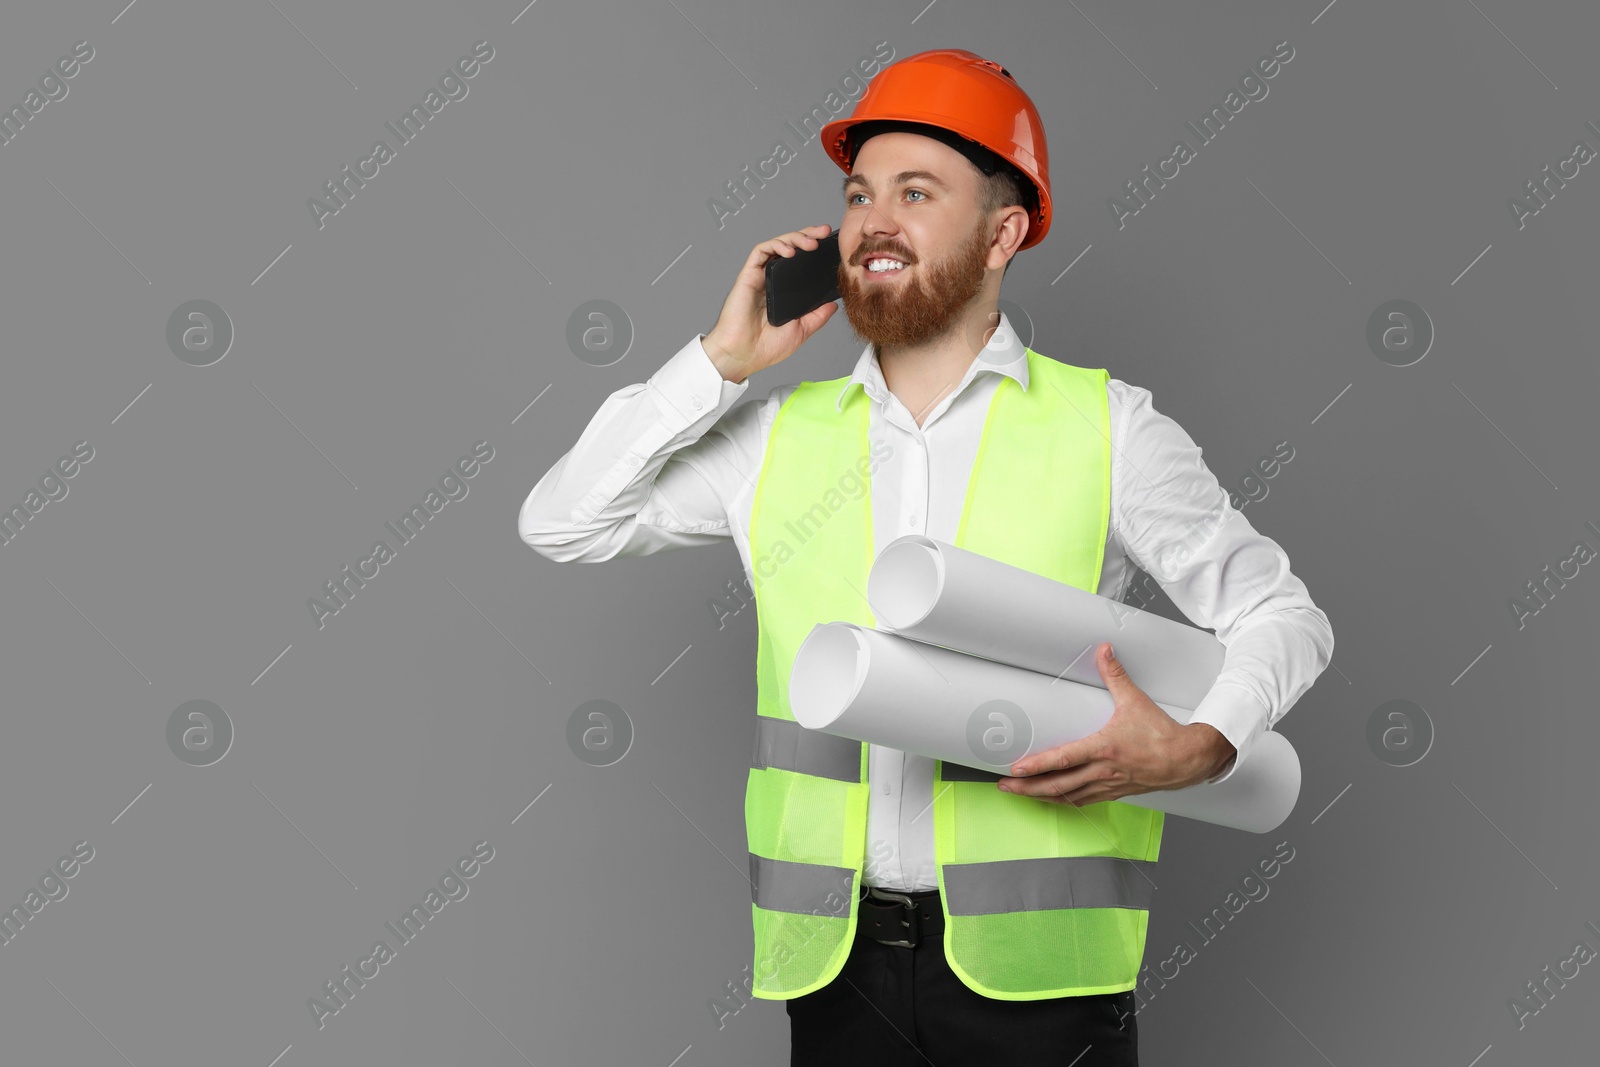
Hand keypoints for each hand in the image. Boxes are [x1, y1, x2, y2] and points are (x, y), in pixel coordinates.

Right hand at [702, 224, 839, 382]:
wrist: (743, 355)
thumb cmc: (765, 347)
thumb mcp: (801, 330)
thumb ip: (817, 316)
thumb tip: (833, 304)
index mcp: (784, 291)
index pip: (800, 262)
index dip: (813, 249)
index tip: (830, 244)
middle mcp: (771, 280)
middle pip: (790, 248)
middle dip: (808, 235)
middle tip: (823, 232)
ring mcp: (759, 276)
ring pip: (777, 245)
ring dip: (795, 237)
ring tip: (811, 243)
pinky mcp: (748, 275)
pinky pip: (760, 251)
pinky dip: (776, 245)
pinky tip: (790, 251)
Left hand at [995, 642, 1235, 805]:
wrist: (1186, 760)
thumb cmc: (1161, 734)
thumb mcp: (1135, 700)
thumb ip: (1115, 675)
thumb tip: (1104, 650)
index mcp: (1104, 749)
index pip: (1063, 760)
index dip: (1037, 766)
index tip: (1016, 769)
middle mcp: (1103, 771)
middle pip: (1058, 786)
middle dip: (1028, 788)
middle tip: (1005, 786)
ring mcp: (1107, 785)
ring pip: (1068, 797)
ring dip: (1042, 797)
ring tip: (1020, 794)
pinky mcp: (1114, 793)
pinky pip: (1083, 801)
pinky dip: (1064, 802)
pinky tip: (1052, 800)